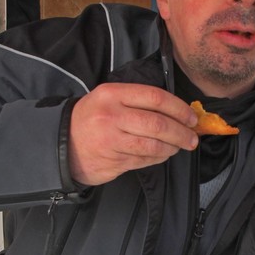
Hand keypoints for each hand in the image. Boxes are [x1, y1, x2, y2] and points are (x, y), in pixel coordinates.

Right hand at [68, 83, 198, 185]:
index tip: (192, 117)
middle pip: (157, 123)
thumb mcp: (109, 99)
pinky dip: (159, 158)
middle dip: (181, 132)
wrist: (62, 144)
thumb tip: (179, 112)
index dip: (179, 108)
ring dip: (172, 147)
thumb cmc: (93, 119)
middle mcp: (112, 115)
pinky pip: (145, 159)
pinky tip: (163, 154)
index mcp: (113, 94)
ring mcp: (111, 139)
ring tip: (179, 147)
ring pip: (153, 144)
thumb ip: (139, 102)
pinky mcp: (113, 160)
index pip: (155, 97)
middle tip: (192, 138)